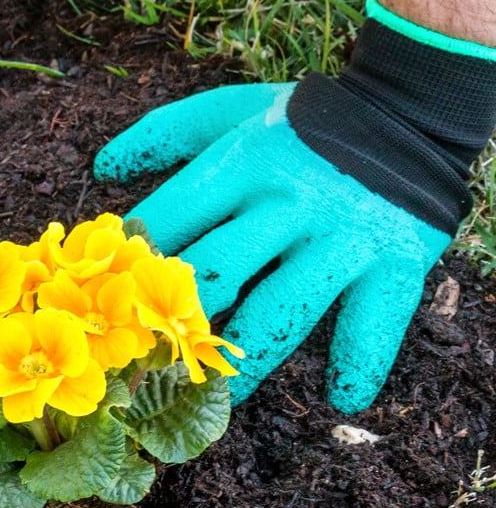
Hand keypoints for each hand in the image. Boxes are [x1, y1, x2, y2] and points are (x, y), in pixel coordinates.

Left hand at [94, 79, 454, 411]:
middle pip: (218, 273)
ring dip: (247, 362)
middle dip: (175, 323)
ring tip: (223, 401)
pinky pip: (375, 318)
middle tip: (146, 367)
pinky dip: (360, 359)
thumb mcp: (231, 113)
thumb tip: (101, 170)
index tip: (109, 302)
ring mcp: (341, 237)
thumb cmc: (300, 120)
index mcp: (240, 166)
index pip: (172, 219)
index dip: (135, 262)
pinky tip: (341, 397)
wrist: (406, 107)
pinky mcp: (395, 261)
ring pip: (282, 311)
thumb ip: (165, 135)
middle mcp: (286, 203)